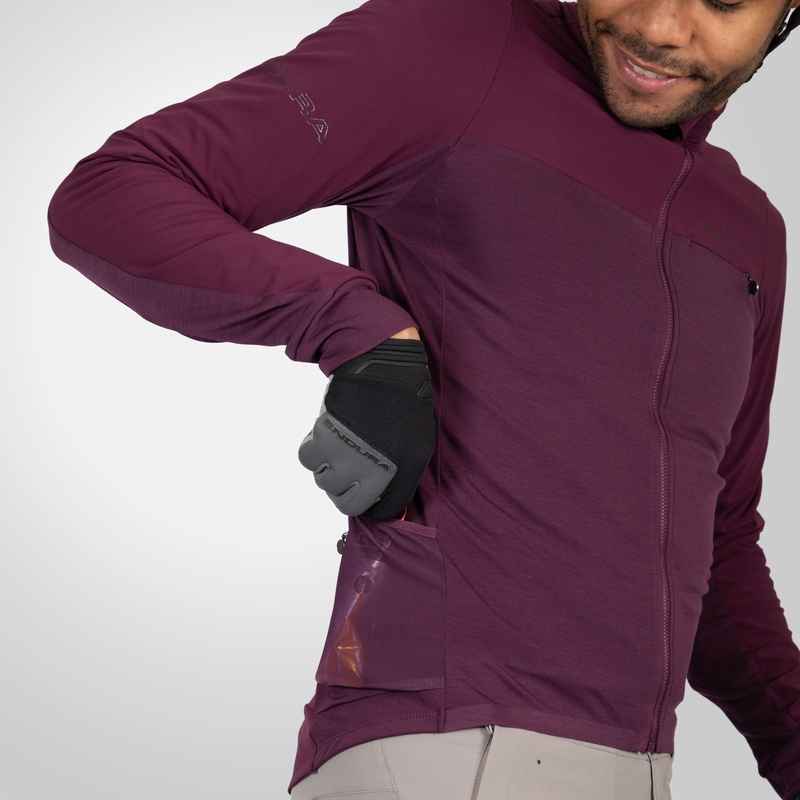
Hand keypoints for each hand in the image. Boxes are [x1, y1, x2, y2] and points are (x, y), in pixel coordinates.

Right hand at [298, 336, 435, 518]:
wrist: (384, 370)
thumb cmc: (405, 406)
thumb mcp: (417, 448)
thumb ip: (403, 480)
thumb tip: (388, 503)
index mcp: (394, 475)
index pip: (374, 511)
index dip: (369, 504)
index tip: (367, 493)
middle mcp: (366, 470)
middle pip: (343, 502)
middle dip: (347, 490)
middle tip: (352, 471)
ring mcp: (342, 454)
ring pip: (323, 481)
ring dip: (330, 470)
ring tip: (342, 450)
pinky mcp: (322, 436)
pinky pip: (308, 459)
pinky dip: (314, 452)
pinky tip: (327, 439)